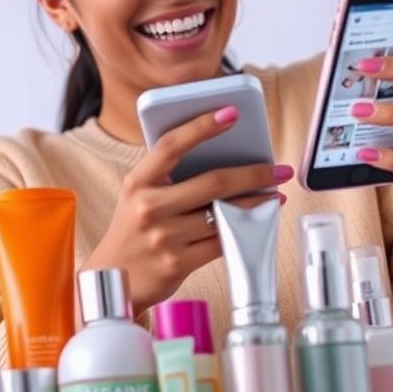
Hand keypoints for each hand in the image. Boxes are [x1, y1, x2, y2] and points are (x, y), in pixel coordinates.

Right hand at [83, 106, 291, 314]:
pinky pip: (221, 243)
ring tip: (275, 194)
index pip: (172, 145)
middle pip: (213, 182)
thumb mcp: (138, 196)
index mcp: (138, 182)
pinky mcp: (178, 263)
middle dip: (254, 174)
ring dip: (257, 204)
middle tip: (278, 169)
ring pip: (224, 214)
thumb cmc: (134, 230)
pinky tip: (257, 223)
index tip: (231, 113)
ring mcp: (164, 237)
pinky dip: (244, 231)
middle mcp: (149, 207)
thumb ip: (168, 177)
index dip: (202, 126)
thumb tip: (224, 157)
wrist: (114, 278)